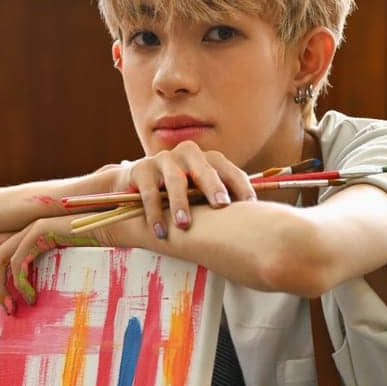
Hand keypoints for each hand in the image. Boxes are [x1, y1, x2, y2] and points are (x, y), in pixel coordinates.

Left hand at [0, 215, 131, 311]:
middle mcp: (27, 230)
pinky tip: (32, 298)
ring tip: (12, 308)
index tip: (2, 302)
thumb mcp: (65, 271)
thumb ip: (47, 279)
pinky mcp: (41, 231)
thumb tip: (30, 307)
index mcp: (29, 238)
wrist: (122, 234)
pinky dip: (20, 282)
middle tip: (0, 306)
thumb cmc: (101, 255)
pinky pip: (18, 260)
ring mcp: (32, 228)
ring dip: (0, 286)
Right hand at [118, 144, 255, 236]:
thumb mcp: (198, 194)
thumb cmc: (176, 194)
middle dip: (213, 188)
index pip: (228, 170)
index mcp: (207, 159)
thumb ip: (217, 201)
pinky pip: (150, 192)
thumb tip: (251, 221)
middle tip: (221, 206)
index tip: (250, 204)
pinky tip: (159, 231)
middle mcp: (188, 154)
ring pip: (175, 180)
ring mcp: (164, 159)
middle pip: (204, 169)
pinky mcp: (142, 169)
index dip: (240, 185)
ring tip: (184, 225)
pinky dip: (154, 213)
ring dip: (180, 203)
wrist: (135, 186)